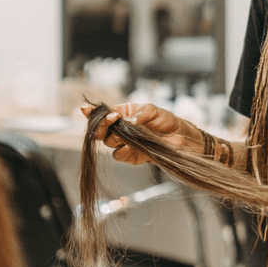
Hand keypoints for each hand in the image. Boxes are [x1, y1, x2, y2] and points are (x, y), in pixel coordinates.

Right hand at [80, 102, 195, 165]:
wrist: (181, 138)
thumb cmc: (167, 121)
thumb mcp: (153, 111)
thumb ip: (138, 114)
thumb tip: (125, 121)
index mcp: (124, 114)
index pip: (104, 113)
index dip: (93, 112)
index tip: (86, 110)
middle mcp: (121, 129)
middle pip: (100, 130)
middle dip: (102, 125)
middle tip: (111, 120)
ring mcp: (125, 143)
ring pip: (108, 143)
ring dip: (115, 137)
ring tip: (127, 132)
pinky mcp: (131, 156)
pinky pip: (118, 156)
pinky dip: (122, 151)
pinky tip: (130, 146)